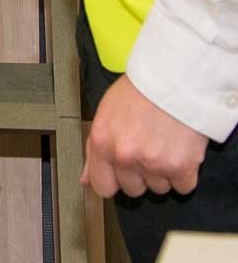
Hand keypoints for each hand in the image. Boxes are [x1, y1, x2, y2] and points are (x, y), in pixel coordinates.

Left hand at [81, 75, 207, 197]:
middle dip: (139, 174)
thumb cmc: (139, 90)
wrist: (173, 79)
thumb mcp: (106, 112)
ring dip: (162, 172)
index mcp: (102, 142)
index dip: (112, 181)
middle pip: (132, 189)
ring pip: (158, 188)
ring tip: (163, 143)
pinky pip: (182, 186)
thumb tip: (86, 178)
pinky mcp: (181, 167)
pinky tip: (179, 150)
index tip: (119, 176)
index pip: (101, 186)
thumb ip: (95, 149)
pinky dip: (184, 173)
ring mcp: (153, 163)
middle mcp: (125, 156)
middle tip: (146, 148)